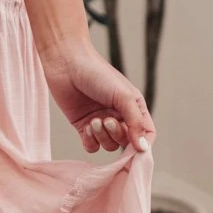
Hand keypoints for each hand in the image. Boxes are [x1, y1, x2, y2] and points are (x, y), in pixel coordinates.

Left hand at [39, 37, 155, 154]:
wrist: (66, 64)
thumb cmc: (98, 74)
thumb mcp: (123, 96)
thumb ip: (135, 122)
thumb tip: (143, 148)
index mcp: (133, 107)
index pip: (146, 133)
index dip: (144, 144)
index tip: (138, 149)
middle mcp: (118, 116)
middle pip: (126, 142)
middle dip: (118, 135)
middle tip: (108, 120)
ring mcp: (100, 122)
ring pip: (108, 145)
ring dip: (102, 136)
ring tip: (94, 120)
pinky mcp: (82, 126)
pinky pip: (91, 146)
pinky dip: (91, 141)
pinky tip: (86, 126)